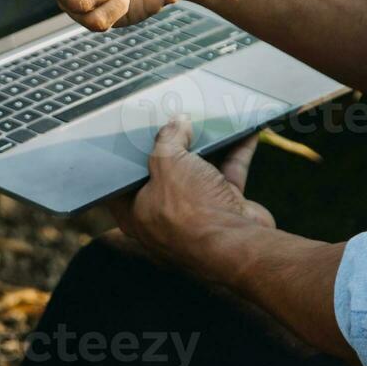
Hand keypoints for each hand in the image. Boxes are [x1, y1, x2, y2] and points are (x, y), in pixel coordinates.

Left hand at [109, 117, 274, 280]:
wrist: (238, 245)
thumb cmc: (190, 213)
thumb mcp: (167, 163)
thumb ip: (168, 139)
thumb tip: (176, 124)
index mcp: (136, 213)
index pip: (122, 184)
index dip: (125, 158)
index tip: (130, 134)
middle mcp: (165, 216)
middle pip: (165, 174)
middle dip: (171, 147)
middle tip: (172, 120)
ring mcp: (198, 214)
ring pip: (200, 172)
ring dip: (207, 146)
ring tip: (206, 120)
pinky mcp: (226, 209)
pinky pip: (230, 174)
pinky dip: (237, 152)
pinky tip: (244, 131)